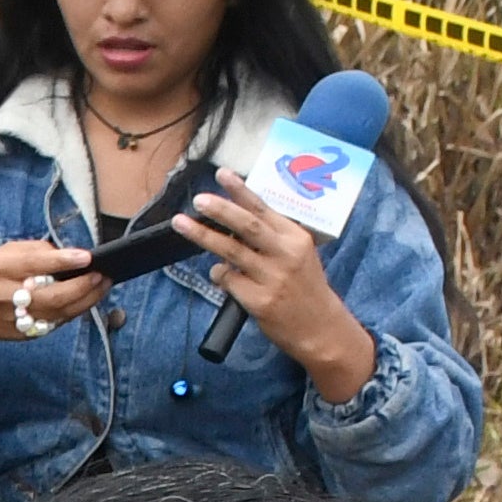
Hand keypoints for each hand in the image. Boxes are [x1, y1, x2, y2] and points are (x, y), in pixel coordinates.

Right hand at [0, 237, 112, 366]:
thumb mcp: (3, 253)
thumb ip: (35, 250)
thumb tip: (69, 255)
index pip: (32, 264)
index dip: (61, 261)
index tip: (87, 256)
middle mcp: (6, 296)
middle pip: (50, 295)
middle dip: (81, 286)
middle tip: (101, 274)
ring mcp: (17, 319)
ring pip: (59, 312)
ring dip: (86, 299)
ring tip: (104, 284)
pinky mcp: (26, 333)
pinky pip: (58, 321)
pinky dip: (77, 309)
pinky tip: (90, 298)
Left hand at [184, 179, 367, 397]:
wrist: (320, 328)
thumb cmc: (305, 288)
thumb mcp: (299, 254)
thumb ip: (272, 237)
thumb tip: (233, 220)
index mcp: (295, 237)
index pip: (264, 209)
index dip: (241, 190)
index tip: (222, 174)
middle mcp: (285, 254)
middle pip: (247, 226)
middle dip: (220, 209)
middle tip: (198, 199)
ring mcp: (272, 278)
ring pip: (231, 251)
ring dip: (203, 236)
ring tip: (181, 223)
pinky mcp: (259, 300)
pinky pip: (228, 280)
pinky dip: (219, 274)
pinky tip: (221, 275)